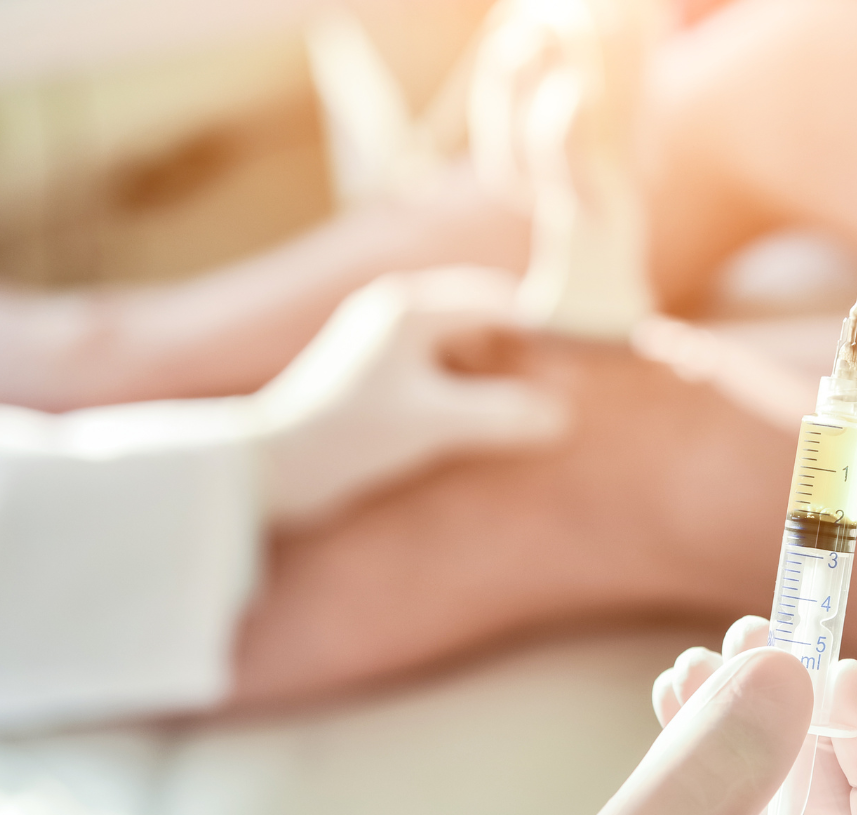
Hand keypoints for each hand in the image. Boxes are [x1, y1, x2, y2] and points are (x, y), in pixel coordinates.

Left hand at [252, 266, 566, 525]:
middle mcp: (397, 317)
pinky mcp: (381, 385)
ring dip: (503, 379)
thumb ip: (504, 416)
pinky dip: (477, 396)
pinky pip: (447, 378)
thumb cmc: (348, 434)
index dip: (544, 331)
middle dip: (528, 357)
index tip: (584, 362)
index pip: (497, 302)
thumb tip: (562, 417)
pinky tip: (498, 424)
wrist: (272, 470)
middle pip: (484, 324)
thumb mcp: (437, 423)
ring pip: (467, 353)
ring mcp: (387, 350)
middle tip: (568, 391)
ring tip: (540, 411)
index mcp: (409, 308)